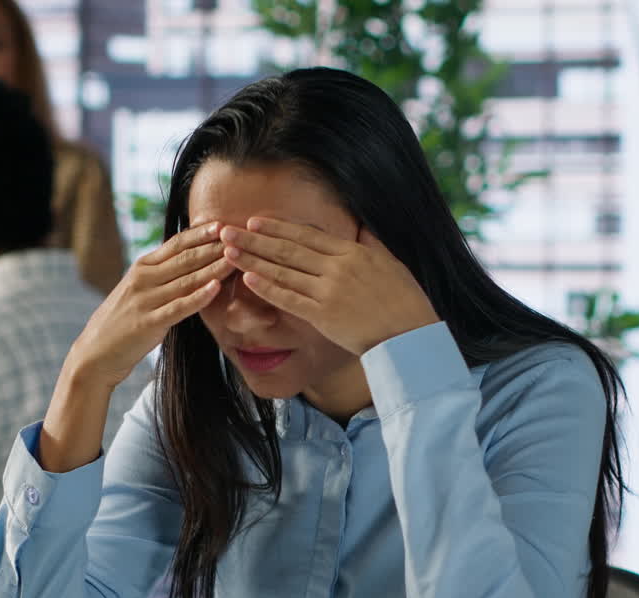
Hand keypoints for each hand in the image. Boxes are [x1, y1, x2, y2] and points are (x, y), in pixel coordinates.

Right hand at [39, 221, 235, 471]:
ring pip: (186, 279)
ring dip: (214, 267)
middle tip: (240, 236)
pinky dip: (199, 296)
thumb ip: (162, 274)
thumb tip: (190, 260)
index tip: (224, 223)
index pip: (177, 244)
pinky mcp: (149, 322)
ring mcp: (146, 299)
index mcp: (143, 267)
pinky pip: (179, 306)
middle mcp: (144, 278)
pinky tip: (216, 288)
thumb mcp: (140, 289)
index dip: (201, 233)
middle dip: (215, 246)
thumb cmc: (124, 321)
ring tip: (238, 258)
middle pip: (186, 257)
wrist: (96, 352)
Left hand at [219, 218, 439, 355]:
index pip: (307, 235)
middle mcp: (337, 267)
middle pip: (288, 249)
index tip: (256, 220)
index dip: (278, 228)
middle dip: (255, 239)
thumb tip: (362, 227)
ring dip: (253, 260)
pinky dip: (267, 288)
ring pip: (283, 271)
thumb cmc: (406, 302)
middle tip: (228, 230)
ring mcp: (328, 291)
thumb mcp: (392, 263)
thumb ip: (372, 243)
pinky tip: (247, 279)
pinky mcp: (323, 316)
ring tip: (229, 251)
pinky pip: (289, 299)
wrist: (411, 336)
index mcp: (353, 252)